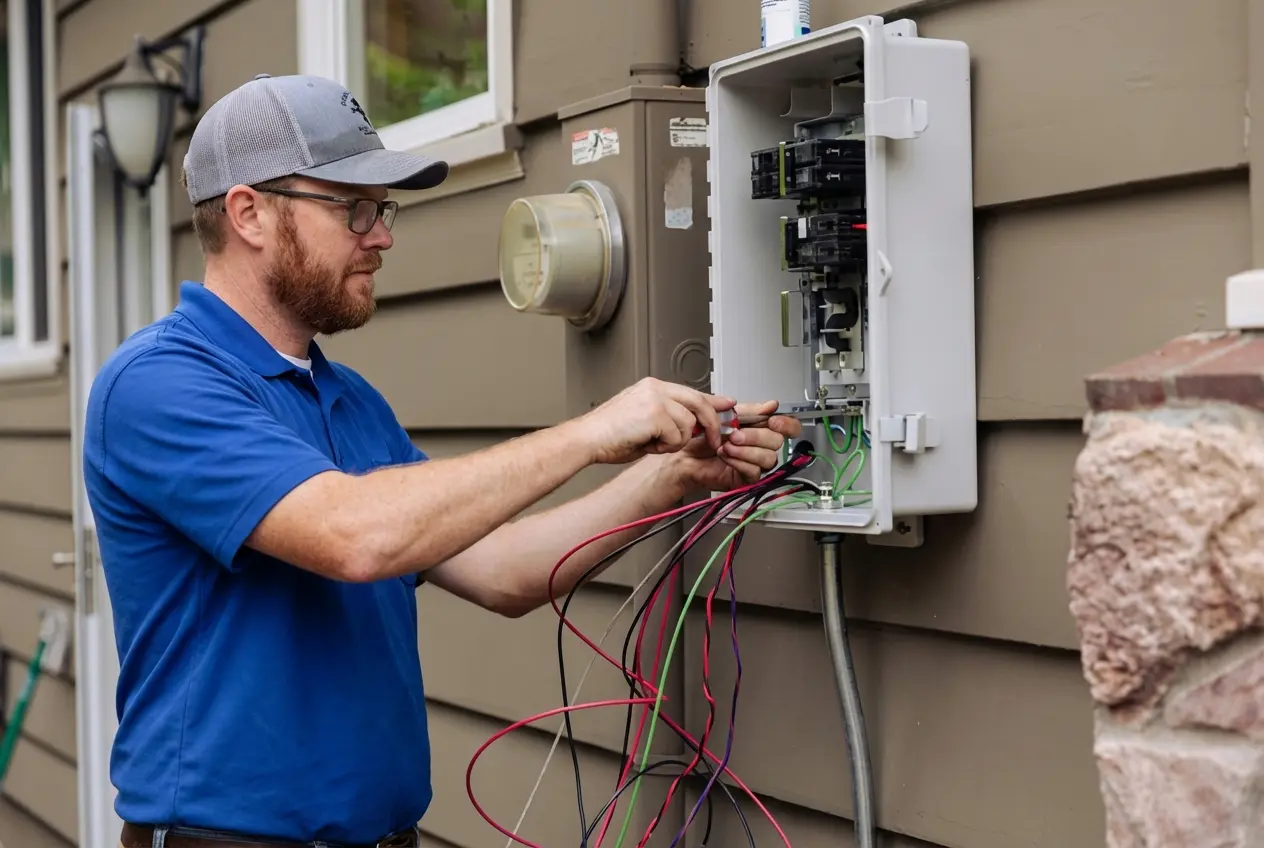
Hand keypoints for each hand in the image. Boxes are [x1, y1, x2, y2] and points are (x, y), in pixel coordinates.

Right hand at [572, 377, 735, 464]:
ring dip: (675, 442)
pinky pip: (677, 437)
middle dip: (712, 426)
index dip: (713, 400)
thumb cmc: (608, 436)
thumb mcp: (643, 421)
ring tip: (651, 443)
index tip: (728, 404)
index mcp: (652, 387)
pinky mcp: (656, 414)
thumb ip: (668, 417)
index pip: (691, 392)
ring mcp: (656, 399)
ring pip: (688, 425)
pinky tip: (646, 445)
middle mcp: (656, 388)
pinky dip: (665, 448)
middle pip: (699, 403)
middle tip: (715, 441)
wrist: (586, 440)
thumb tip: (693, 426)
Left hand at [667, 399, 802, 491]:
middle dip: (756, 436)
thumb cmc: (700, 436)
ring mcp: (755, 463)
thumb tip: (772, 405)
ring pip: (768, 458)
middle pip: (778, 442)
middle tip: (735, 435)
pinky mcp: (746, 479)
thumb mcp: (725, 415)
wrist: (682, 454)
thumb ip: (749, 410)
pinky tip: (725, 456)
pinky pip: (754, 472)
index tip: (773, 421)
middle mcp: (760, 446)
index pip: (788, 428)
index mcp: (759, 428)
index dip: (787, 424)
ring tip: (726, 446)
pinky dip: (739, 462)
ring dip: (746, 450)